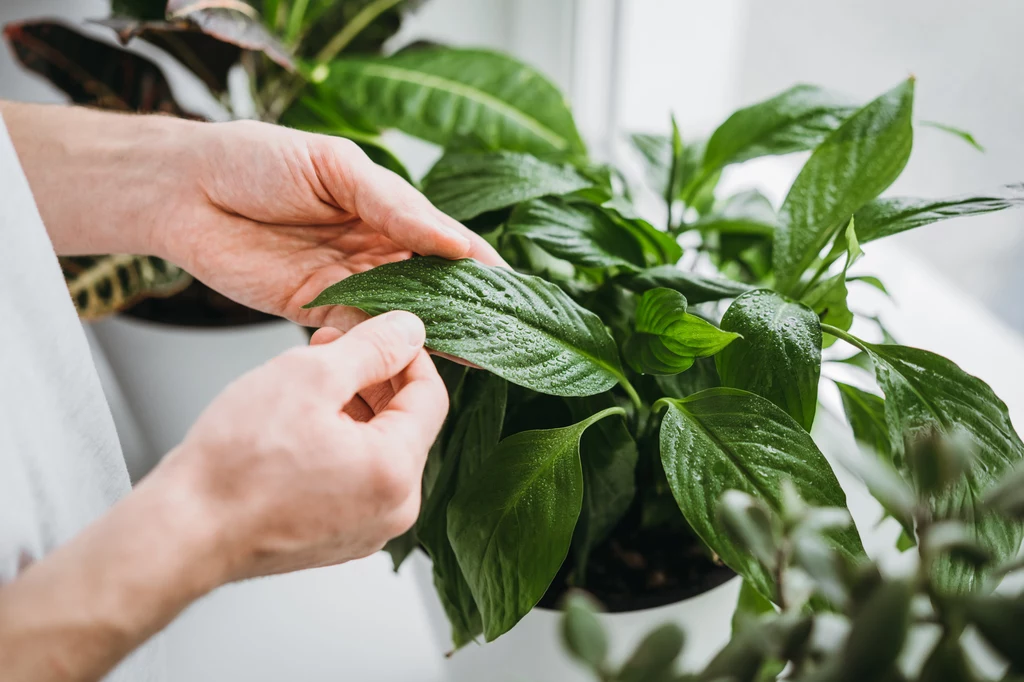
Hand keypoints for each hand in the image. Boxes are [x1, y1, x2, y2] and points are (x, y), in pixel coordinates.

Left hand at [0, 103, 504, 330]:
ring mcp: (347, 282)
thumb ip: (393, 205)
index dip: (479, 265)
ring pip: (401, 314)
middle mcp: (375, 248)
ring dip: (431, 334)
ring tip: (472, 356)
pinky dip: (380, 347)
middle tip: (501, 335)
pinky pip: (357, 334)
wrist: (186, 191)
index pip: (446, 241)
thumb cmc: (256, 159)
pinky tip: (408, 360)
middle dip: (464, 308)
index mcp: (387, 208)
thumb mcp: (335, 167)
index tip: (512, 292)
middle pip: (431, 285)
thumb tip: (456, 241)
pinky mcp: (315, 312)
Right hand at [0, 312, 445, 679]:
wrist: (183, 533)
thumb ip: (371, 347)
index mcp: (396, 472)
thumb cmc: (235, 463)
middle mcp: (394, 510)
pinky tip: (300, 419)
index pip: (431, 396)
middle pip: (405, 424)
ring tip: (310, 375)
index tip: (380, 330)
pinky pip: (355, 478)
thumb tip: (409, 329)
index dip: (407, 353)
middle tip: (335, 343)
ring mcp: (367, 529)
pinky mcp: (338, 537)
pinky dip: (338, 442)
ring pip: (377, 449)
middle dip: (373, 377)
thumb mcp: (309, 376)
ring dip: (353, 406)